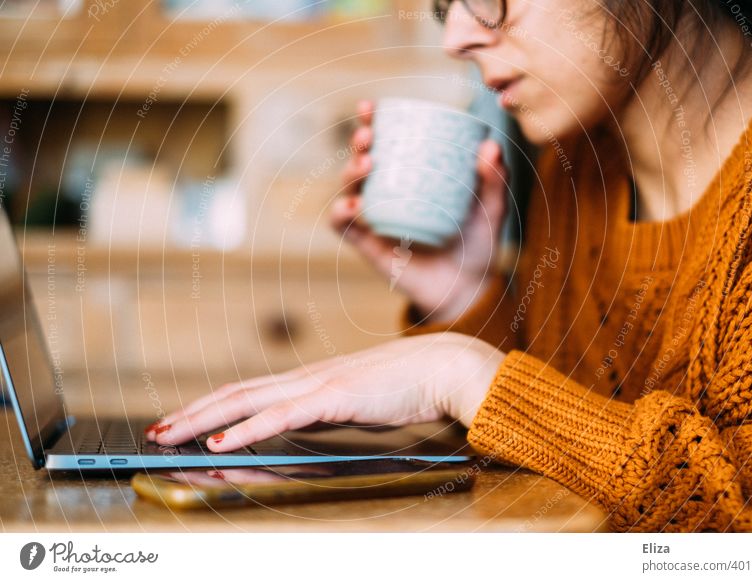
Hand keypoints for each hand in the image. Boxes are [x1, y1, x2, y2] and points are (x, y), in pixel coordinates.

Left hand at [145, 333, 504, 452]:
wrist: (442, 366)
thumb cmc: (408, 385)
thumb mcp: (359, 401)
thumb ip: (331, 410)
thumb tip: (311, 421)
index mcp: (311, 380)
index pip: (250, 392)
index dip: (212, 406)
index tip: (184, 421)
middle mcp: (306, 377)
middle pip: (236, 393)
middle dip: (192, 412)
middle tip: (158, 429)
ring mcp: (318, 384)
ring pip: (247, 400)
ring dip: (203, 418)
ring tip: (169, 433)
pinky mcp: (334, 396)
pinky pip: (281, 415)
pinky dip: (245, 429)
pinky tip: (220, 442)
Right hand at [331, 100, 508, 322]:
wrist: (468, 289)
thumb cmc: (477, 245)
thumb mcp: (490, 209)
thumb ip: (494, 180)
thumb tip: (491, 146)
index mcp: (410, 178)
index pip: (385, 144)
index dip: (370, 122)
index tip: (369, 107)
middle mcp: (388, 195)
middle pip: (360, 160)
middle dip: (357, 142)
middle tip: (368, 137)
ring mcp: (376, 220)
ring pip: (348, 188)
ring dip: (349, 172)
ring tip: (367, 165)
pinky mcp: (368, 246)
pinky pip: (344, 226)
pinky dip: (342, 212)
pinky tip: (354, 205)